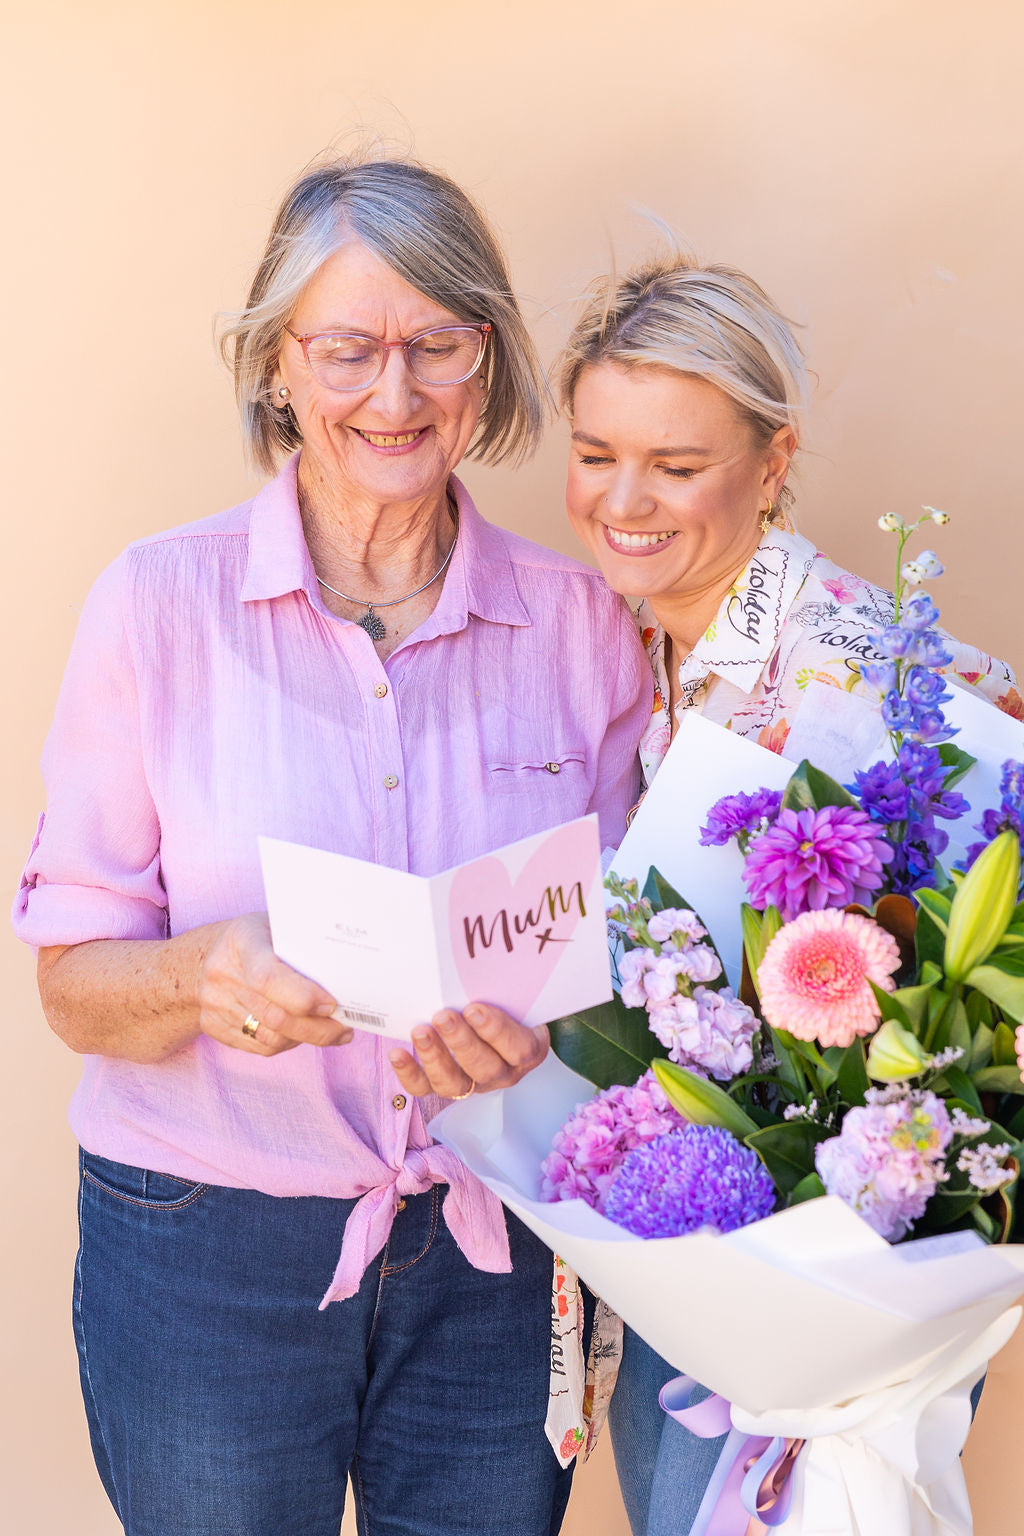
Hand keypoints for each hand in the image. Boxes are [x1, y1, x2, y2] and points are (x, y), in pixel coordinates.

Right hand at [197, 912, 352, 1056]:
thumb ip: (305, 943)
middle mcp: (222, 974)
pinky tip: (302, 1033)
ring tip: (332, 1031)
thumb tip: (347, 971)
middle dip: (318, 1027)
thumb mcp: (278, 924)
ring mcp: (214, 1003)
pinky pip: (260, 1046)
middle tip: (345, 1026)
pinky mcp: (213, 1026)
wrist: (204, 954)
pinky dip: (287, 1042)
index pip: (268, 977)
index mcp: (242, 941)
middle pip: (275, 1016)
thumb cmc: (257, 936)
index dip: (303, 997)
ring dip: (307, 1038)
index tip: (333, 1004)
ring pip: (271, 1037)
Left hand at [388, 1003, 548, 1097]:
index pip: (519, 1048)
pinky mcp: (446, 1086)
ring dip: (435, 1057)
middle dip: (461, 1041)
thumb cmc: (506, 1005)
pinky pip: (425, 1087)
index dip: (496, 1031)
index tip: (474, 1009)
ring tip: (420, 1032)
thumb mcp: (514, 996)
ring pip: (455, 1082)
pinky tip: (398, 1053)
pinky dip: (409, 1073)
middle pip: (485, 1066)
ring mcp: (473, 1083)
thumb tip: (477, 960)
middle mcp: (502, 1071)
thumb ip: (503, 987)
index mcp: (526, 1048)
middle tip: (443, 1016)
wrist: (495, 1022)